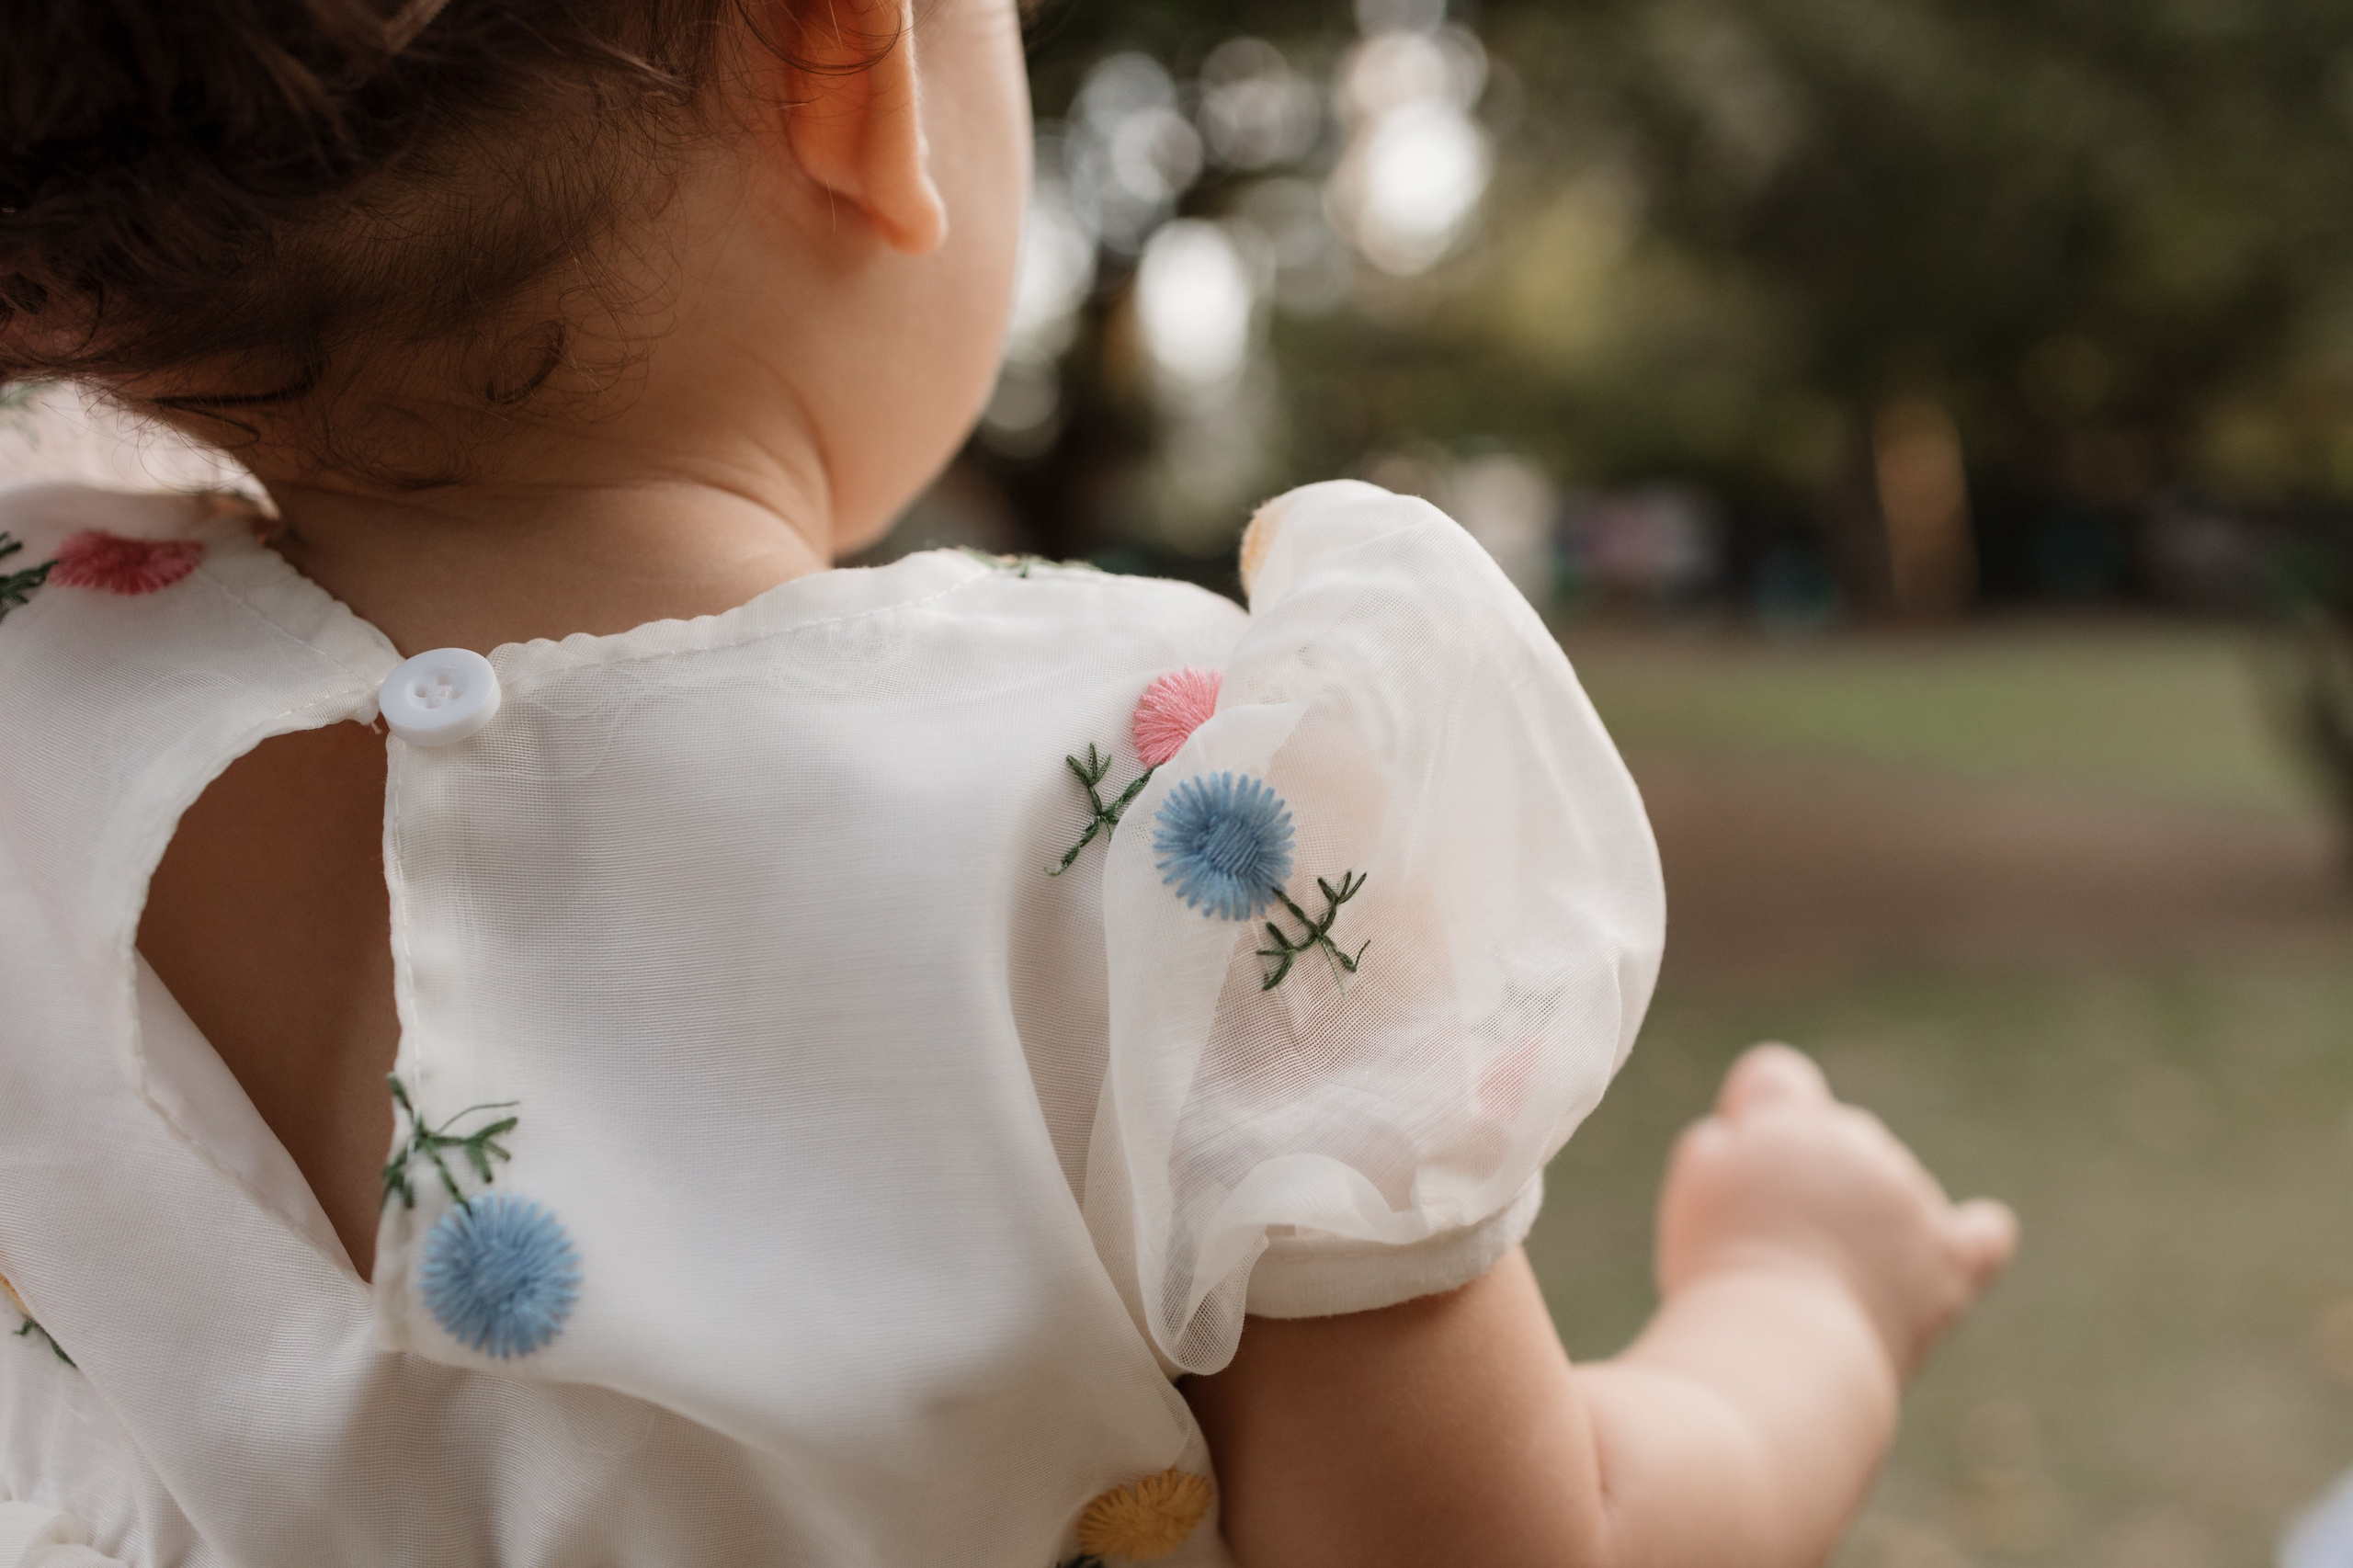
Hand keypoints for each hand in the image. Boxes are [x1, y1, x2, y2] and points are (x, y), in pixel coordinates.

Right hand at [1655, 1043, 2015, 1379]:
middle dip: (1810, 1173)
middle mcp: (1858, 1140)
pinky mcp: (1948, 1261)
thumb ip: (1724, 1143)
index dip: (1753, 1112)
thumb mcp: (1694, 1186)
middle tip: (1771, 1239)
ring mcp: (1910, 1198)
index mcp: (1788, 1116)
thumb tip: (1751, 1136)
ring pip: (1894, 1185)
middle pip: (1837, 1135)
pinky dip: (1975, 1236)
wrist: (1779, 1345)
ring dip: (1868, 1214)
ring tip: (1822, 1278)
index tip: (1738, 1158)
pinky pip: (1981, 1238)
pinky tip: (1975, 1235)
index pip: (1774, 1077)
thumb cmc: (1720, 1269)